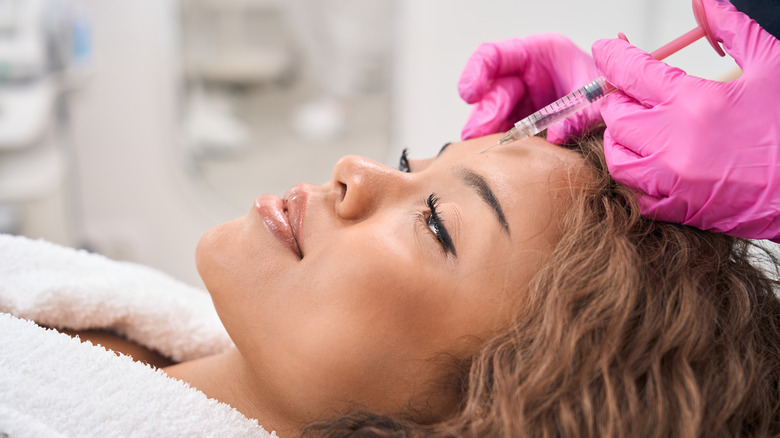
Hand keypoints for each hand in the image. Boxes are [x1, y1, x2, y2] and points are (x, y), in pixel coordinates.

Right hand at [458, 34, 602, 143]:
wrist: (625, 112)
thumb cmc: (612, 91)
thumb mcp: (601, 98)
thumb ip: (581, 114)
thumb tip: (556, 136)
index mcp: (539, 54)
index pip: (494, 56)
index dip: (477, 72)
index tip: (469, 94)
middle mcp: (526, 77)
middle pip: (492, 91)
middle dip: (485, 113)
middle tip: (479, 134)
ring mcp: (523, 102)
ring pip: (493, 116)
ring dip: (489, 133)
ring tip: (486, 147)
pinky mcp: (524, 124)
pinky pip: (505, 134)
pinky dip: (502, 145)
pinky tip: (500, 156)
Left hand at [593, 0, 779, 240]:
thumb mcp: (772, 66)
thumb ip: (732, 30)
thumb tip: (707, 3)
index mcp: (694, 101)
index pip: (631, 71)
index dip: (613, 56)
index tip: (606, 49)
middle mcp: (673, 142)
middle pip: (616, 115)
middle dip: (621, 99)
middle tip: (637, 94)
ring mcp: (671, 180)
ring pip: (616, 157)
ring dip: (622, 139)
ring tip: (643, 130)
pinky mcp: (677, 208)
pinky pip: (634, 193)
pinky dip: (636, 177)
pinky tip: (653, 164)